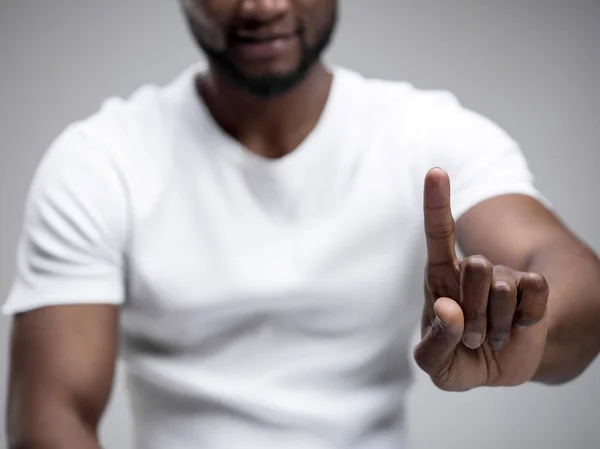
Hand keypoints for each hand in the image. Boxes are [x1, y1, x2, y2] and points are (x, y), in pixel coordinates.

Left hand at [414, 168, 549, 390]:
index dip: (437, 203)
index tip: (437, 171)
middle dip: (474, 312)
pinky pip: (535, 292)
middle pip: (476, 267)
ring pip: (504, 287)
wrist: (499, 364)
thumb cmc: (457, 356)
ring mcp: (502, 276)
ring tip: (489, 334)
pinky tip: (515, 327)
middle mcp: (470, 269)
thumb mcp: (435, 363)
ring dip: (496, 324)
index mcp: (438, 277)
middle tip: (470, 334)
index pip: (438, 235)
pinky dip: (525, 321)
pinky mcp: (532, 287)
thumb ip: (434, 343)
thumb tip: (448, 309)